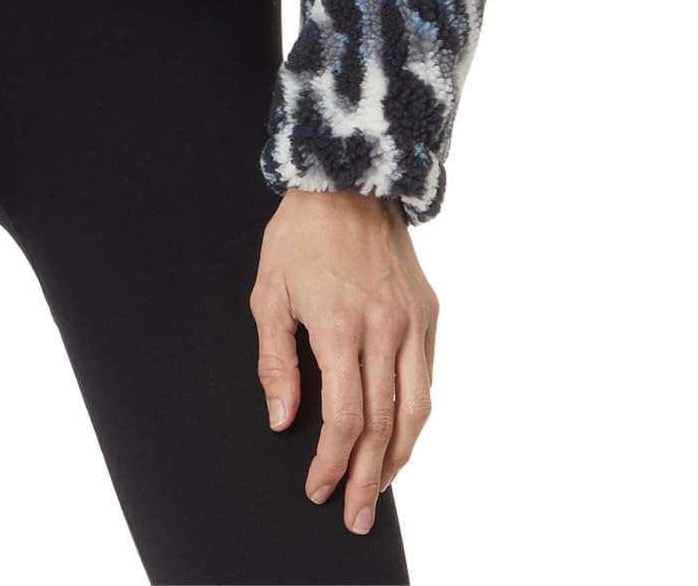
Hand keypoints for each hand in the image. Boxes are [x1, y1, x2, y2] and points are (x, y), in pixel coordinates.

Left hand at [251, 188, 437, 534]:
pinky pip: (427, 378)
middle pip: (382, 425)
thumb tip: (282, 420)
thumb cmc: (299, 234)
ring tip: (381, 488)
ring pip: (416, 409)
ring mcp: (412, 322)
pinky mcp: (428, 312)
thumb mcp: (268, 292)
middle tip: (356, 518)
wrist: (349, 179)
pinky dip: (415, 416)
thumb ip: (275, 360)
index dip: (332, 463)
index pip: (343, 419)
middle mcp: (384, 329)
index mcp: (339, 326)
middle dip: (368, 479)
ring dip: (399, 458)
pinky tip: (400, 435)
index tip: (318, 489)